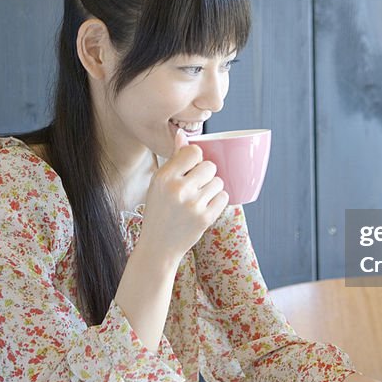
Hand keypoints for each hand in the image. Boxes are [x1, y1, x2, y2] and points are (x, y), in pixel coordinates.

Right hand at [137, 130, 228, 264]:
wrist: (158, 246)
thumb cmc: (159, 211)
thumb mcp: (158, 183)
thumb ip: (174, 159)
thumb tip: (183, 134)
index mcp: (164, 177)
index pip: (194, 152)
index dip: (196, 159)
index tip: (191, 168)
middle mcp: (178, 189)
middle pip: (210, 166)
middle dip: (206, 174)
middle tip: (195, 186)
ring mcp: (192, 205)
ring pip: (218, 182)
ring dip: (212, 188)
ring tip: (198, 198)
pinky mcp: (205, 218)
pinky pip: (224, 197)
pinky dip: (217, 201)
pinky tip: (204, 207)